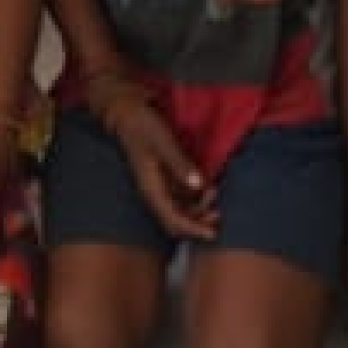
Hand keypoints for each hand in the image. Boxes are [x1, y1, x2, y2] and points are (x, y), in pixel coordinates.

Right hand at [99, 85, 218, 244]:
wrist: (128, 113)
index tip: (212, 234)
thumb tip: (198, 186)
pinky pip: (181, 197)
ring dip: (198, 210)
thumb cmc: (144, 126)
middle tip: (218, 213)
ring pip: (180, 210)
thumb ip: (180, 164)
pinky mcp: (164, 178)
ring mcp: (159, 186)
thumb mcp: (163, 142)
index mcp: (151, 189)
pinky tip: (207, 188)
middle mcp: (154, 193)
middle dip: (198, 222)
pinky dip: (195, 198)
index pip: (172, 221)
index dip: (193, 230)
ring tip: (214, 194)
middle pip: (176, 221)